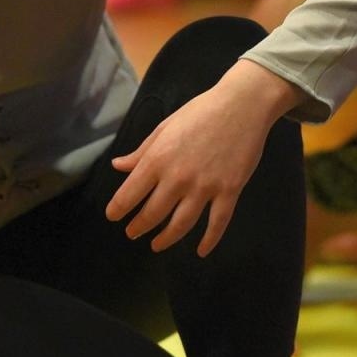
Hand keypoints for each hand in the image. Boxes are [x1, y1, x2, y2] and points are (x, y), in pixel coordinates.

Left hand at [107, 59, 301, 256]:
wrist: (242, 105)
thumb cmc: (200, 112)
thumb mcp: (165, 127)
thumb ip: (142, 151)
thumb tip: (118, 166)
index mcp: (158, 159)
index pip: (130, 193)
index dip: (118, 209)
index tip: (113, 217)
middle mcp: (178, 178)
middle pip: (153, 214)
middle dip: (139, 227)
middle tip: (133, 233)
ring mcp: (205, 187)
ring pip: (181, 224)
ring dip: (166, 238)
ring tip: (157, 244)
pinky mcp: (229, 191)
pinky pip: (217, 223)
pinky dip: (209, 240)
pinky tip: (200, 251)